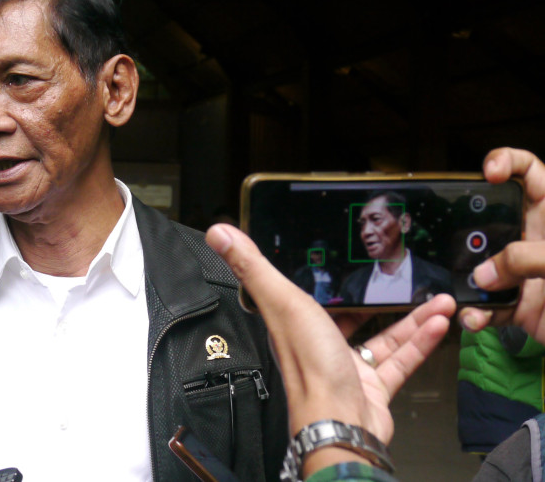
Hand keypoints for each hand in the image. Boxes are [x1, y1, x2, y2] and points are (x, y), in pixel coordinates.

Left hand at [206, 224, 453, 473]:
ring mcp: (347, 366)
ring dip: (410, 317)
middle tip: (398, 278)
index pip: (301, 294)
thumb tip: (219, 233)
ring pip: (382, 336)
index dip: (318, 277)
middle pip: (349, 314)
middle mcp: (319, 343)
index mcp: (293, 323)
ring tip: (437, 298)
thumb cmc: (308, 369)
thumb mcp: (282, 303)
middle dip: (376, 296)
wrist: (340, 423)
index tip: (338, 257)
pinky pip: (400, 359)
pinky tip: (437, 323)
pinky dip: (419, 340)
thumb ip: (254, 267)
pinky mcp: (373, 387)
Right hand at [459, 148, 544, 338]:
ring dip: (465, 279)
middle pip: (490, 220)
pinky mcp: (516, 305)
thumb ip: (525, 259)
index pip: (529, 173)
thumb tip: (482, 274)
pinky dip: (475, 314)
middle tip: (458, 241)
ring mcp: (522, 272)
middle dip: (466, 229)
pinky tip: (473, 318)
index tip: (488, 174)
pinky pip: (485, 307)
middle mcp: (532, 239)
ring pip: (480, 267)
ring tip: (461, 290)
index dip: (506, 162)